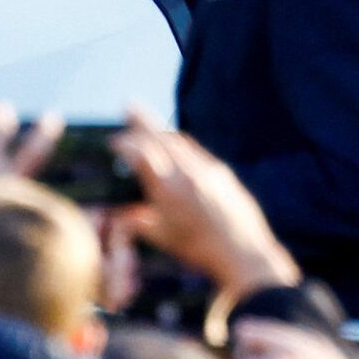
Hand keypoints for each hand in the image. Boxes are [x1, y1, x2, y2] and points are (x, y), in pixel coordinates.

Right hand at [110, 106, 300, 298]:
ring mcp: (206, 170)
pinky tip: (174, 142)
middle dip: (141, 120)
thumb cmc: (199, 250)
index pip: (140, 153)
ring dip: (160, 128)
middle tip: (127, 103)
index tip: (113, 142)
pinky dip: (179, 141)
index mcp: (167, 190)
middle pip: (159, 137)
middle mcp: (186, 174)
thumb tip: (114, 218)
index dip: (125, 143)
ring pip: (178, 140)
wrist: (245, 254)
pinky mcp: (222, 173)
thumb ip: (136, 223)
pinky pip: (195, 149)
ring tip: (147, 120)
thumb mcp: (161, 237)